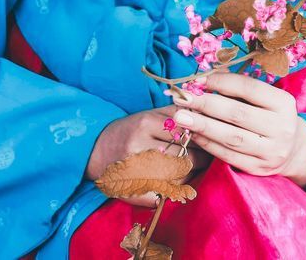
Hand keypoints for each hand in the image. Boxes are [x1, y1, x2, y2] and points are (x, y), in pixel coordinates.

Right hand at [86, 105, 212, 207]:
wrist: (96, 151)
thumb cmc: (131, 130)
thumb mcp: (149, 114)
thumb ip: (177, 113)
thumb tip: (206, 113)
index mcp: (144, 124)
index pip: (186, 132)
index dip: (202, 137)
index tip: (209, 139)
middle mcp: (139, 147)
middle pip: (185, 156)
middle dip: (201, 157)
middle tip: (207, 156)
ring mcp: (136, 172)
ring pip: (180, 176)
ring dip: (192, 173)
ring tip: (193, 167)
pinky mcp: (135, 192)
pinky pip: (168, 193)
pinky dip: (178, 188)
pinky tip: (178, 181)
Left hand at [169, 71, 305, 187]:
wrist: (293, 151)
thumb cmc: (271, 116)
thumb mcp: (266, 99)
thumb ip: (239, 90)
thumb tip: (202, 80)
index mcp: (284, 103)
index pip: (249, 88)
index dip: (221, 82)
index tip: (197, 80)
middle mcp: (281, 128)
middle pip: (237, 114)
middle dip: (205, 104)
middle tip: (181, 98)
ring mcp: (271, 151)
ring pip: (231, 137)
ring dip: (203, 125)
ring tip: (181, 117)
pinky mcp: (258, 168)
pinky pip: (229, 156)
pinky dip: (208, 144)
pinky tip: (193, 134)